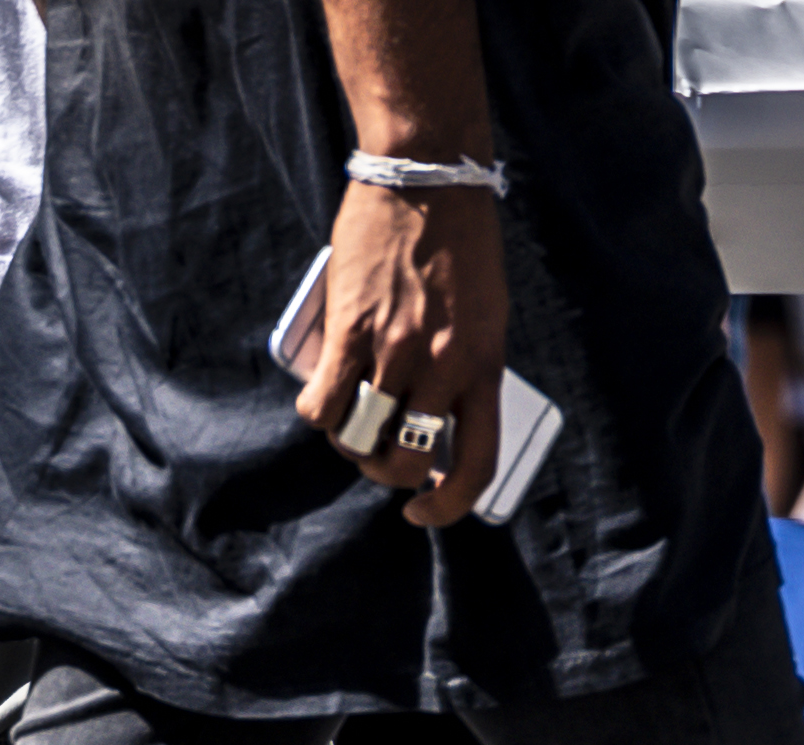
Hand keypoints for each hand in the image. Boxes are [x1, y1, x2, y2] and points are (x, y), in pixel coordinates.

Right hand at [295, 178, 507, 527]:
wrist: (428, 177)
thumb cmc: (459, 242)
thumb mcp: (483, 313)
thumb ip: (463, 366)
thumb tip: (433, 419)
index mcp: (485, 364)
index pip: (475, 464)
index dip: (448, 506)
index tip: (423, 509)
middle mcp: (444, 365)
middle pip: (406, 461)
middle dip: (386, 471)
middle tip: (378, 451)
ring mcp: (397, 350)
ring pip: (359, 439)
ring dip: (349, 443)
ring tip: (348, 421)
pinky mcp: (352, 330)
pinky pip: (322, 405)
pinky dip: (318, 413)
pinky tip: (321, 397)